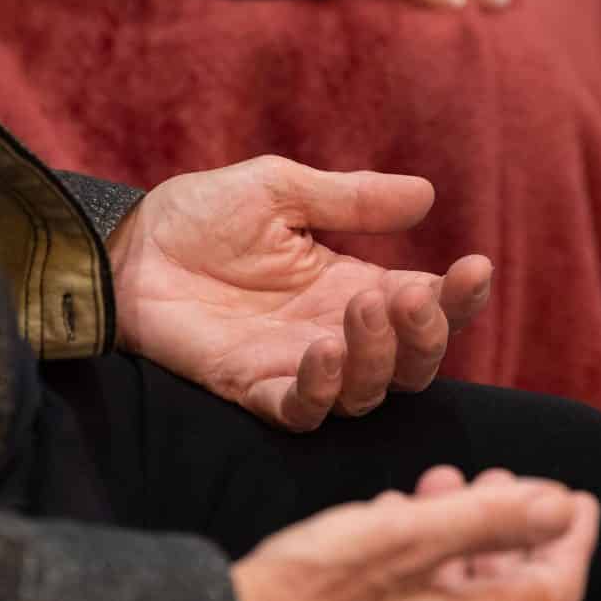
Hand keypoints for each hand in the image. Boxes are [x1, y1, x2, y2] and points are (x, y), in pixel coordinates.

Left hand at [108, 156, 491, 430]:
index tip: (474, 268)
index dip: (458, 296)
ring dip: (378, 357)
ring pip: (367, 391)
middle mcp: (336, 334)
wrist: (126, 247)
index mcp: (353, 286)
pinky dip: (322, 390)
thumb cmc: (199, 215)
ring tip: (364, 308)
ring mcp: (296, 368)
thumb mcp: (281, 189)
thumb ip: (351, 199)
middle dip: (427, 335)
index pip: (426, 304)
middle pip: (411, 361)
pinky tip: (323, 352)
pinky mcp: (252, 390)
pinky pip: (303, 411)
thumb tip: (426, 193)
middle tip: (412, 298)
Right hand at [232, 472, 600, 600]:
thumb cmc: (320, 583)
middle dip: (518, 528)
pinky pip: (422, 594)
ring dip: (467, 530)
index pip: (553, 590)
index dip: (574, 541)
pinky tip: (400, 510)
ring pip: (462, 586)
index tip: (579, 496)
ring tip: (451, 479)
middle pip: (510, 589)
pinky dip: (427, 549)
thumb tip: (560, 506)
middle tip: (514, 479)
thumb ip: (490, 520)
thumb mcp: (410, 536)